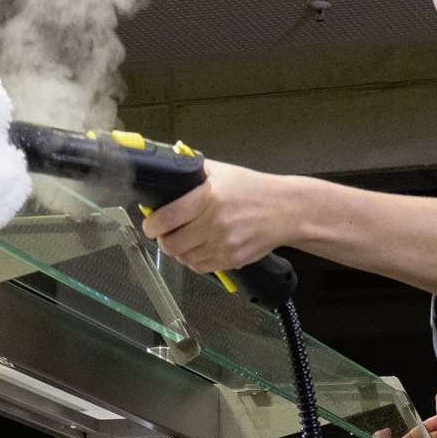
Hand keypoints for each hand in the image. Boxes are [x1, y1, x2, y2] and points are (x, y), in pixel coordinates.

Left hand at [144, 160, 301, 276]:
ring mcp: (224, 244)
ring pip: (184, 258)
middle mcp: (215, 223)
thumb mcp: (222, 171)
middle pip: (171, 244)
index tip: (150, 224)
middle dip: (163, 240)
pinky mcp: (232, 260)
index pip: (166, 218)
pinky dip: (194, 260)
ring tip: (183, 239)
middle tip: (164, 234)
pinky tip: (199, 248)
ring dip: (179, 251)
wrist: (286, 210)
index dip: (151, 225)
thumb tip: (168, 170)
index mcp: (208, 197)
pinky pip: (201, 267)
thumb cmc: (253, 189)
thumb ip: (194, 170)